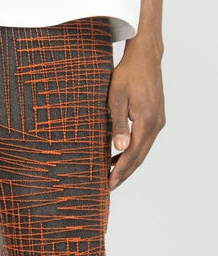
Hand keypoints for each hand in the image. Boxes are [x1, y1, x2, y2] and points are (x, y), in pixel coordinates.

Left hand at [107, 37, 165, 189]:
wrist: (145, 56)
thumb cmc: (127, 74)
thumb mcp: (116, 99)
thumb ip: (118, 125)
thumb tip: (120, 147)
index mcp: (146, 121)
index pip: (132, 154)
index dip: (120, 171)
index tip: (109, 184)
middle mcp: (156, 124)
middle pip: (139, 157)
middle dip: (124, 173)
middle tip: (109, 187)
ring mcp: (158, 121)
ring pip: (143, 151)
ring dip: (128, 165)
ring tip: (112, 176)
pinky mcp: (156, 118)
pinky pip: (144, 142)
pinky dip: (133, 152)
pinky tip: (119, 157)